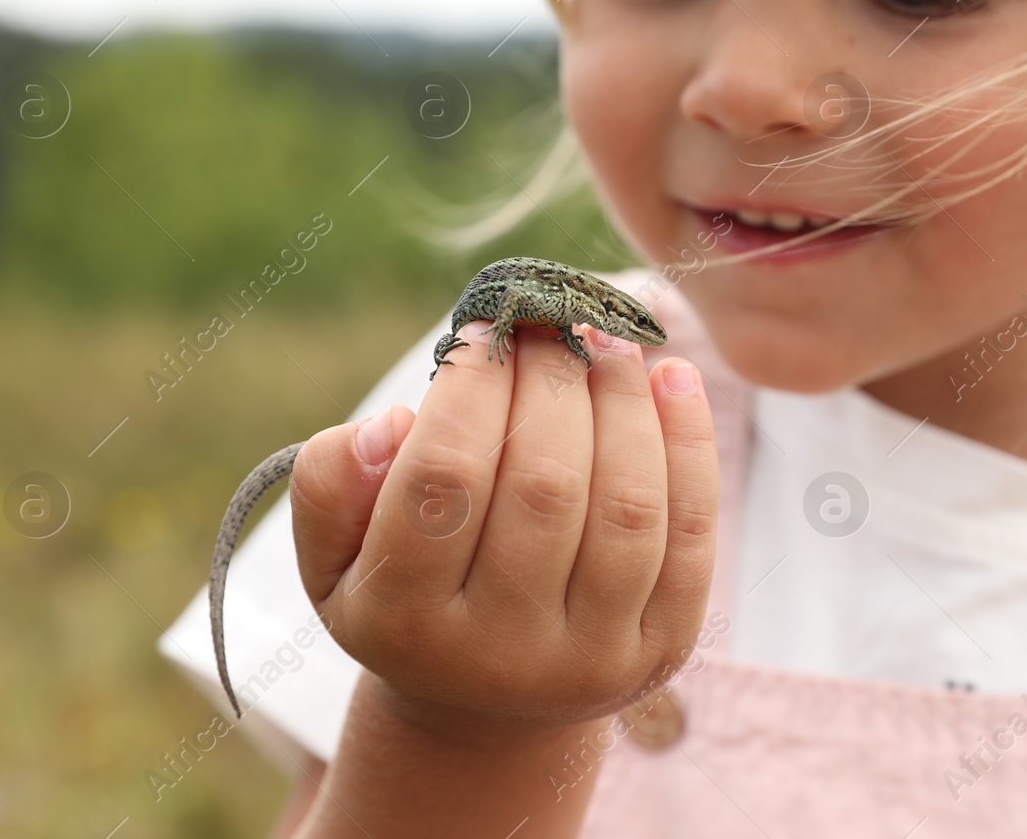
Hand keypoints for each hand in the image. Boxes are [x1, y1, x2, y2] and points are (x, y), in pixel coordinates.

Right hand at [289, 319, 717, 736]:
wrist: (488, 704)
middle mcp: (502, 652)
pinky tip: (672, 377)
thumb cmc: (405, 594)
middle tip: (550, 322)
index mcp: (404, 622)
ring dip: (624, 401)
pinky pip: (692, 531)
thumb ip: (333, 483)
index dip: (470, 387)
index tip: (484, 328)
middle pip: (544, 487)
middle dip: (552, 380)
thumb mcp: (333, 555)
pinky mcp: (665, 646)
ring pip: (627, 506)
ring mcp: (593, 656)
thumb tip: (396, 422)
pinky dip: (690, 443)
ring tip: (606, 340)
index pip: (444, 480)